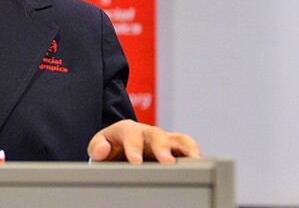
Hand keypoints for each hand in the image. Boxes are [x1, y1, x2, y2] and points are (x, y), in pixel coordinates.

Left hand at [87, 120, 201, 163]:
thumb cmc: (110, 149)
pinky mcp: (176, 150)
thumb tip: (103, 149)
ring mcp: (164, 140)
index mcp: (126, 129)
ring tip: (195, 163)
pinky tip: (202, 168)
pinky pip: (189, 150)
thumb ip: (97, 147)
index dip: (133, 147)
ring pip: (179, 139)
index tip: (135, 162)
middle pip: (157, 134)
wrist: (119, 151)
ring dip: (188, 149)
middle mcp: (147, 132)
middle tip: (167, 162)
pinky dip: (196, 156)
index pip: (130, 133)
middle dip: (162, 148)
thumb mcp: (99, 147)